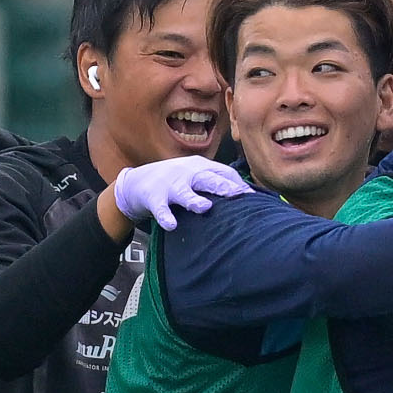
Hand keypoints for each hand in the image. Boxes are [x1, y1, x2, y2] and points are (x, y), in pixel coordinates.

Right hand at [113, 156, 251, 228]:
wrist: (137, 183)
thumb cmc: (175, 182)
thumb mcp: (197, 177)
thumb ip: (218, 183)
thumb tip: (250, 195)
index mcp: (200, 167)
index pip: (223, 173)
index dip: (238, 185)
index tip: (254, 198)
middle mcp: (187, 173)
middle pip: (207, 179)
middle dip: (223, 187)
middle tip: (239, 196)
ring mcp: (170, 185)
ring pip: (184, 192)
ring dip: (193, 199)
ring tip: (204, 207)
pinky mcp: (154, 197)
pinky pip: (160, 209)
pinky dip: (165, 216)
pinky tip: (171, 224)